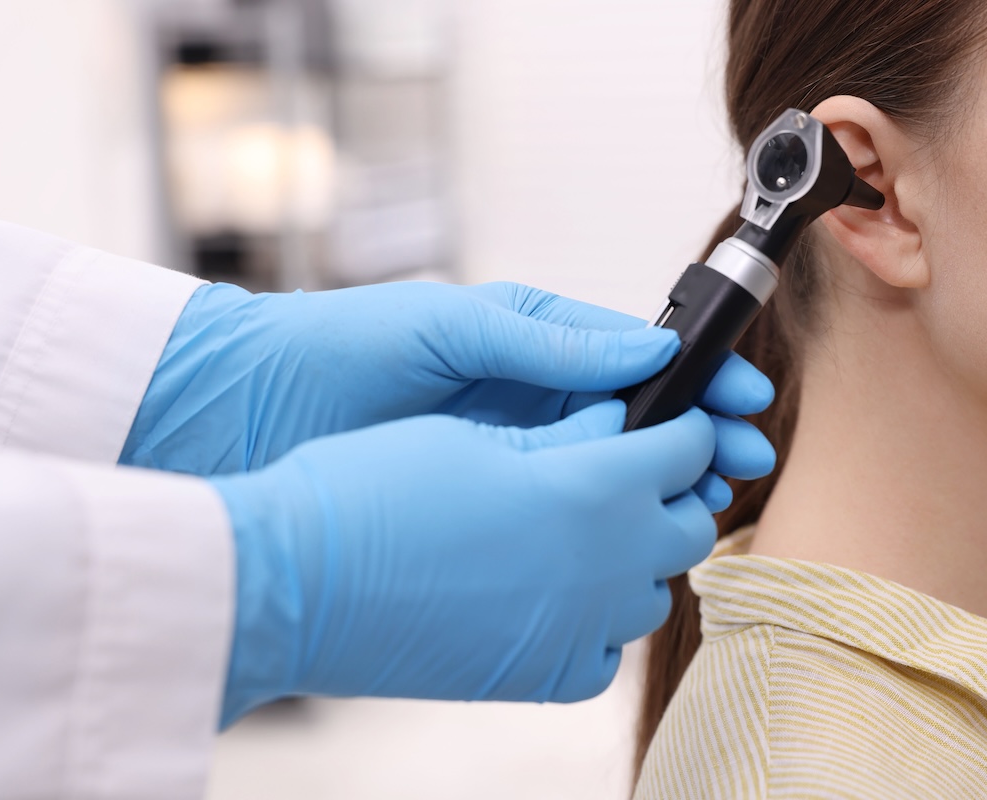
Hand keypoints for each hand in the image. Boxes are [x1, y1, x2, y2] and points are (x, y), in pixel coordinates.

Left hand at [120, 281, 775, 492]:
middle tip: (742, 462)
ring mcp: (506, 453)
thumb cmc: (335, 349)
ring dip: (660, 483)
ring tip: (705, 503)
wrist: (244, 414)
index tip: (743, 399)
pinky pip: (554, 511)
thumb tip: (641, 353)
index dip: (695, 379)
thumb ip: (541, 340)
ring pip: (604, 470)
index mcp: (527, 342)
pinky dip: (598, 522)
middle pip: (636, 419)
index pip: (635, 360)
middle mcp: (526, 398)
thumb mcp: (444, 326)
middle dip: (696, 436)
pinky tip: (629, 539)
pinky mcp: (480, 501)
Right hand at [211, 402, 719, 724]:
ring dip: (636, 555)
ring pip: (651, 592)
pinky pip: (605, 652)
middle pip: (687, 526)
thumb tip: (616, 427)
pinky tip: (554, 593)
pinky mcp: (540, 678)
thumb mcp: (475, 438)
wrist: (293, 584)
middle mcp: (602, 568)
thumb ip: (564, 435)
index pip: (686, 449)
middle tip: (632, 468)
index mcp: (590, 490)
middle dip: (672, 489)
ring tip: (586, 530)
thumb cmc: (370, 490)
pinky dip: (597, 621)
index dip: (683, 425)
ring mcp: (576, 632)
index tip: (671, 418)